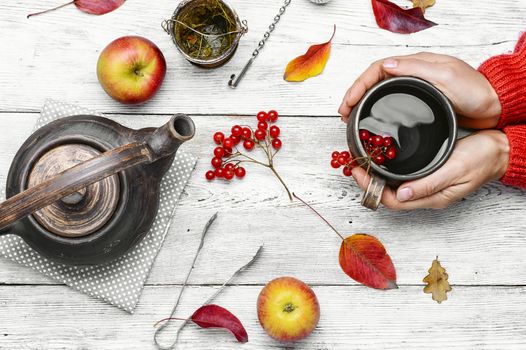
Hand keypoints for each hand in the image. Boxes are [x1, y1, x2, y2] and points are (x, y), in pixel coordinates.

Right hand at [338, 53, 501, 128]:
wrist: (493, 106)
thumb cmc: (474, 91)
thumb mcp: (446, 77)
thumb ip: (416, 70)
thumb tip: (386, 66)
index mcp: (416, 64)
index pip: (378, 69)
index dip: (359, 84)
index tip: (348, 102)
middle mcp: (412, 74)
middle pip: (374, 80)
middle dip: (355, 94)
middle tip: (343, 113)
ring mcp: (414, 88)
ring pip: (379, 91)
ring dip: (362, 102)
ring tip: (350, 117)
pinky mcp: (417, 103)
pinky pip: (389, 102)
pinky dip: (375, 109)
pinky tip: (371, 120)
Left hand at [351, 130, 508, 209]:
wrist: (499, 150)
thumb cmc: (482, 159)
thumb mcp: (456, 170)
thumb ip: (429, 184)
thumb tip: (400, 195)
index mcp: (432, 198)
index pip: (392, 201)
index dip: (371, 188)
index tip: (358, 172)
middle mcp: (426, 195)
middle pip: (389, 196)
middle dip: (368, 183)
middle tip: (354, 165)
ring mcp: (427, 186)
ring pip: (393, 188)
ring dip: (376, 177)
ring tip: (363, 162)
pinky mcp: (428, 176)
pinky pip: (402, 178)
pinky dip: (387, 170)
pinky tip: (382, 159)